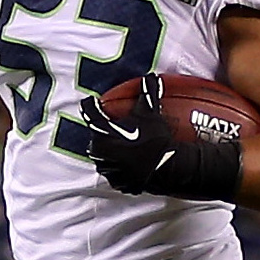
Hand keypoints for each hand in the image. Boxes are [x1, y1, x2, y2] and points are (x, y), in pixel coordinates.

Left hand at [79, 73, 241, 199]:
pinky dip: (119, 166)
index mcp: (102, 134)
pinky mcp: (118, 183)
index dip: (92, 104)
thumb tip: (151, 76)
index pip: (90, 113)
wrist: (168, 168)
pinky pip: (114, 171)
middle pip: (96, 135)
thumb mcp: (151, 113)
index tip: (93, 100)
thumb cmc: (156, 139)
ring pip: (103, 155)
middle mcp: (99, 153)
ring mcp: (108, 170)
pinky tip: (129, 160)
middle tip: (114, 124)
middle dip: (103, 129)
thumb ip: (148, 93)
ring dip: (111, 148)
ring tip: (123, 142)